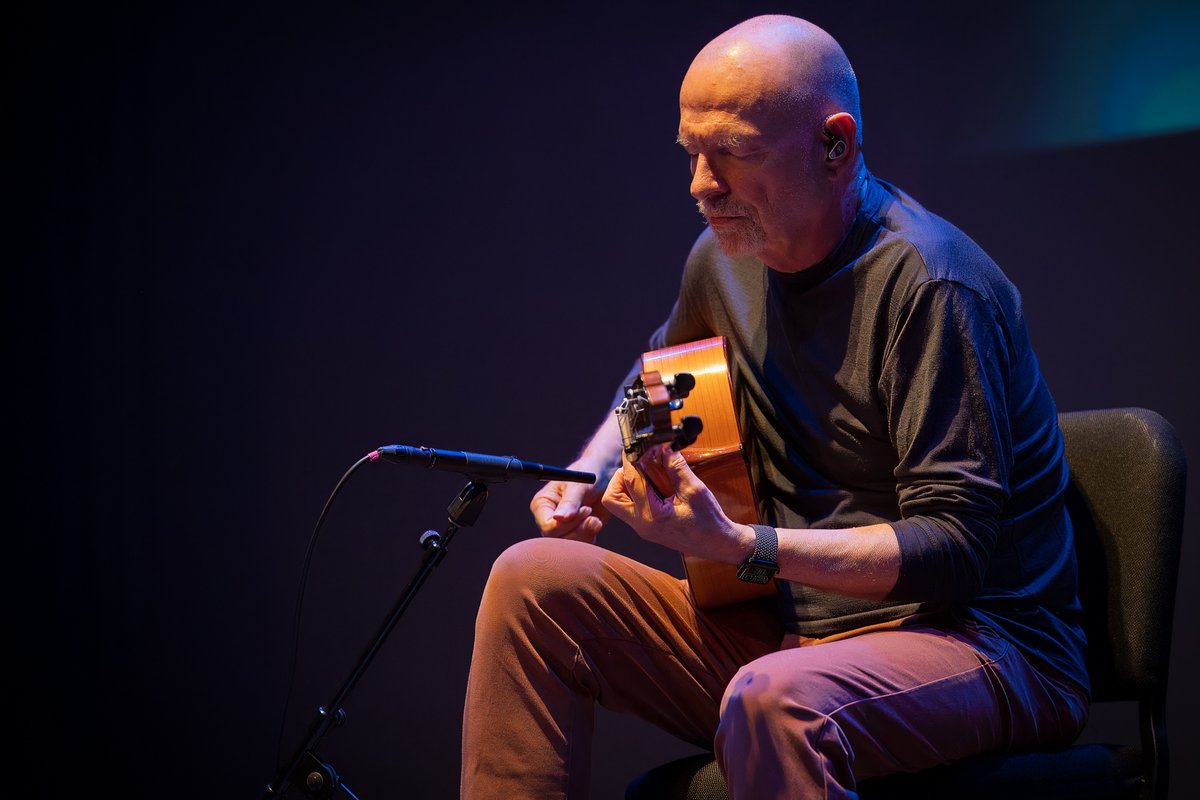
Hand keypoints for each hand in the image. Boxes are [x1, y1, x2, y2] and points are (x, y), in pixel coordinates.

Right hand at [530, 471, 609, 541]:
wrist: (607, 476)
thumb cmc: (589, 473)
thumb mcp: (580, 485)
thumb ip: (570, 502)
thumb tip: (558, 518)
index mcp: (543, 504)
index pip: (547, 526)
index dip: (567, 524)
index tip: (586, 510)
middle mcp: (549, 519)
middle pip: (557, 540)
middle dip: (578, 531)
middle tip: (592, 515)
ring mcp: (563, 528)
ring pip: (569, 546)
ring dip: (586, 535)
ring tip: (594, 518)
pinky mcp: (577, 533)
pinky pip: (581, 546)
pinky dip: (591, 537)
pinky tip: (595, 523)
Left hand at [601, 444, 751, 562]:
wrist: (717, 544)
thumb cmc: (709, 522)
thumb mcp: (694, 490)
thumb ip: (676, 467)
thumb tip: (665, 448)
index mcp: (652, 516)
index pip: (631, 481)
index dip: (633, 459)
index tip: (637, 445)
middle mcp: (641, 524)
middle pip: (612, 497)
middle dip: (621, 477)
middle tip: (640, 466)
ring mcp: (642, 528)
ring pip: (618, 503)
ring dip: (627, 485)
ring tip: (648, 475)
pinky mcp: (646, 527)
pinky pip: (631, 507)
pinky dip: (636, 492)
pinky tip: (655, 485)